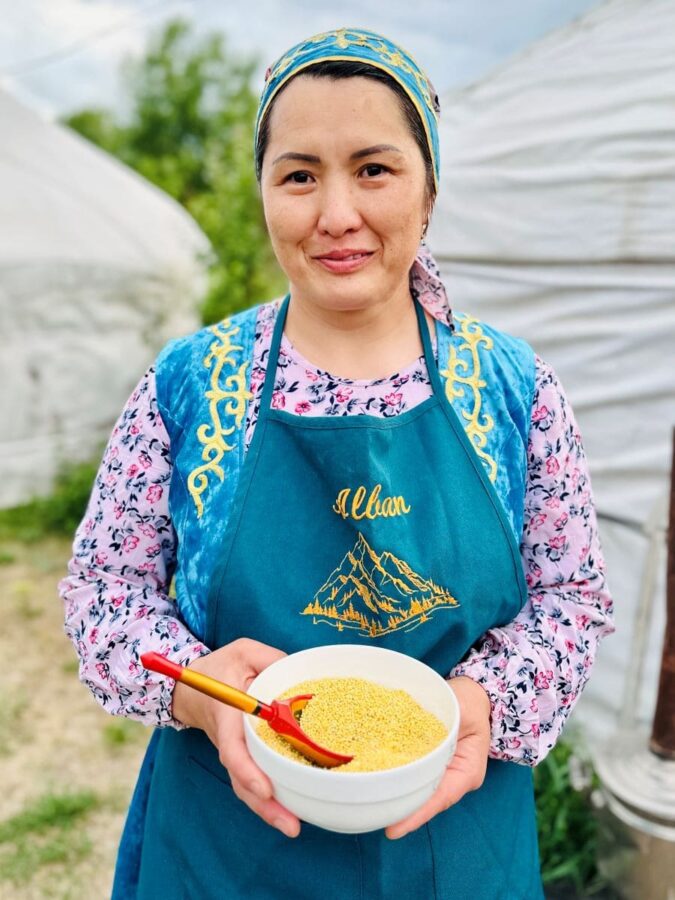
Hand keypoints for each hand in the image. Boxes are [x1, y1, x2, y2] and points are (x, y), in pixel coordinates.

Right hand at [172, 638, 301, 838]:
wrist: (191, 686)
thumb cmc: (219, 667)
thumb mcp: (244, 651)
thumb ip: (271, 659)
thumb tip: (302, 676)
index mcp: (226, 714)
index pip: (233, 749)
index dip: (247, 771)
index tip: (265, 788)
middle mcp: (228, 740)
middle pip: (242, 780)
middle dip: (265, 805)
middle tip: (291, 825)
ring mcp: (234, 751)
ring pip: (247, 787)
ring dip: (269, 809)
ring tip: (293, 826)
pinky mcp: (242, 756)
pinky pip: (252, 781)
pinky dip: (269, 799)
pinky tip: (291, 811)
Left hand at [385, 675, 490, 839]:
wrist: (472, 696)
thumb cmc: (469, 701)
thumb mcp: (462, 708)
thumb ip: (446, 722)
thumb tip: (421, 731)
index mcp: (467, 771)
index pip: (441, 798)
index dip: (417, 813)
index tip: (394, 829)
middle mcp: (453, 778)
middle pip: (426, 800)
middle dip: (402, 811)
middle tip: (374, 819)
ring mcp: (441, 772)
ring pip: (417, 790)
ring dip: (397, 796)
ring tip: (370, 807)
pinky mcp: (427, 763)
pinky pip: (411, 773)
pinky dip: (395, 777)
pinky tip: (374, 779)